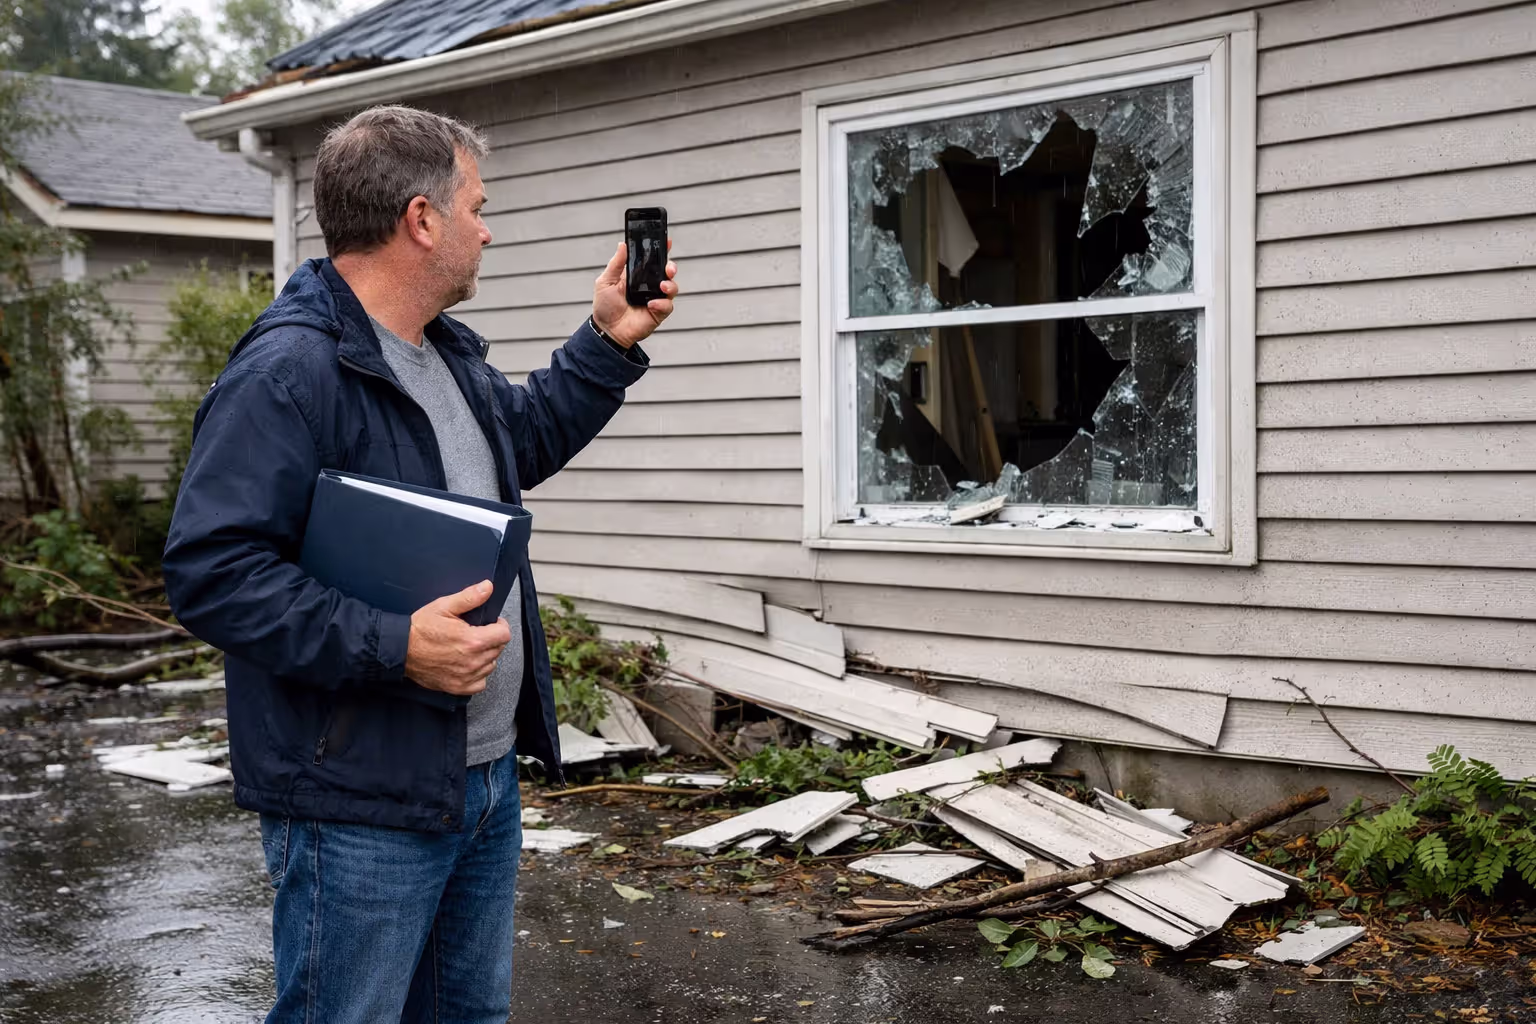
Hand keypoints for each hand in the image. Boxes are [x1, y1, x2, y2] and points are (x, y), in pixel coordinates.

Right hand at [405, 580, 510, 695]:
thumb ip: (469, 597)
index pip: (504, 635)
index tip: (491, 623)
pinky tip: (467, 664)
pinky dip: (478, 674)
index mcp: (472, 640)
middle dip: (491, 639)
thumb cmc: (419, 628)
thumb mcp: (444, 606)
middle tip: (477, 633)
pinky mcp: (457, 687)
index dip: (500, 626)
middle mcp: (472, 661)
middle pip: (498, 649)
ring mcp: (465, 676)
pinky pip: (480, 683)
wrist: (399, 649)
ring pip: (490, 666)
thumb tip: (488, 587)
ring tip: (470, 647)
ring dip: (485, 656)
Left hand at [591, 239, 678, 347]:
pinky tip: (651, 305)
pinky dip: (662, 303)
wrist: (607, 330)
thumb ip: (616, 264)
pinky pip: (667, 306)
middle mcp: (649, 285)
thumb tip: (622, 244)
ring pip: (672, 287)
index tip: (666, 241)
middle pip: (667, 272)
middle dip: (671, 267)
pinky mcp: (658, 313)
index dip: (661, 250)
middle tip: (668, 269)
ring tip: (662, 286)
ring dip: (671, 285)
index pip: (652, 260)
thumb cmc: (605, 306)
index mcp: (637, 274)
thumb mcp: (605, 281)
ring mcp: (655, 299)